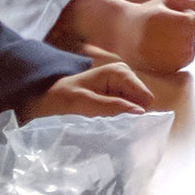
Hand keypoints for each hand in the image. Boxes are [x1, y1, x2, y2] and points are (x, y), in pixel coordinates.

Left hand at [19, 61, 158, 121]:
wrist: (50, 96)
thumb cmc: (65, 97)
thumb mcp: (85, 104)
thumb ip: (112, 107)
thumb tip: (140, 111)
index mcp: (120, 72)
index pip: (144, 96)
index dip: (136, 111)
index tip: (120, 122)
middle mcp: (125, 74)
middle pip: (142, 101)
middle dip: (128, 112)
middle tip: (107, 119)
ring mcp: (122, 83)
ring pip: (135, 105)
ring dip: (122, 114)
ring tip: (104, 118)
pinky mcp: (119, 92)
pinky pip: (127, 107)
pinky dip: (118, 114)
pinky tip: (105, 116)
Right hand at [112, 0, 194, 74]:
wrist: (125, 32)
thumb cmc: (153, 12)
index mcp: (159, 19)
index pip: (191, 20)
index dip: (186, 15)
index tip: (171, 14)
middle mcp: (157, 40)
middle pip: (191, 35)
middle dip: (186, 29)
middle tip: (166, 26)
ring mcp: (158, 57)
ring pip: (190, 49)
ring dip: (185, 42)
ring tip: (166, 36)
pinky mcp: (160, 69)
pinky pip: (185, 61)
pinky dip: (182, 53)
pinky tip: (167, 47)